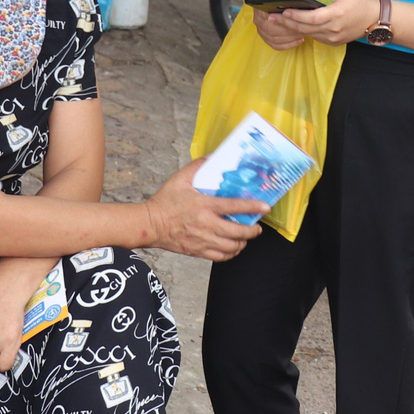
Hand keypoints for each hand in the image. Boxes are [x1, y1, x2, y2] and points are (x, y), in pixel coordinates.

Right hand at [144, 161, 267, 260]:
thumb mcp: (180, 179)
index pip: (234, 206)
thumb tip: (212, 157)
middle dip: (252, 231)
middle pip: (238, 232)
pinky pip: (220, 257)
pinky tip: (233, 247)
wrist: (149, 224)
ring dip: (243, 242)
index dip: (253, 207)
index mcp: (204, 205)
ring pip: (231, 246)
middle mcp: (206, 224)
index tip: (265, 207)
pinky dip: (230, 253)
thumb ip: (197, 166)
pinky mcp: (197, 251)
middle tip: (257, 227)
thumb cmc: (164, 201)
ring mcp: (202, 240)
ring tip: (245, 237)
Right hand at [253, 2, 312, 51]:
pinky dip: (289, 44)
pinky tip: (299, 40)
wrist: (284, 2)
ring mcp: (262, 32)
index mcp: (259, 8)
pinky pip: (277, 46)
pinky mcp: (268, 40)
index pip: (265, 15)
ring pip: (275, 39)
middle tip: (300, 28)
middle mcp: (258, 21)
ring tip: (302, 33)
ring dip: (290, 37)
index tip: (288, 19)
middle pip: (270, 29)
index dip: (277, 18)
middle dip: (287, 29)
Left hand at [279, 0, 375, 46]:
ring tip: (276, 21)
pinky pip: (314, 38)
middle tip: (271, 18)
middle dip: (287, 23)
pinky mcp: (332, 42)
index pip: (313, 18)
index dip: (297, 16)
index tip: (284, 11)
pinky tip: (290, 26)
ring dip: (291, 28)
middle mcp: (334, 29)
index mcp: (337, 14)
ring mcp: (333, 38)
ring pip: (308, 34)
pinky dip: (301, 32)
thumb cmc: (360, 0)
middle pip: (306, 28)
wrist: (373, 19)